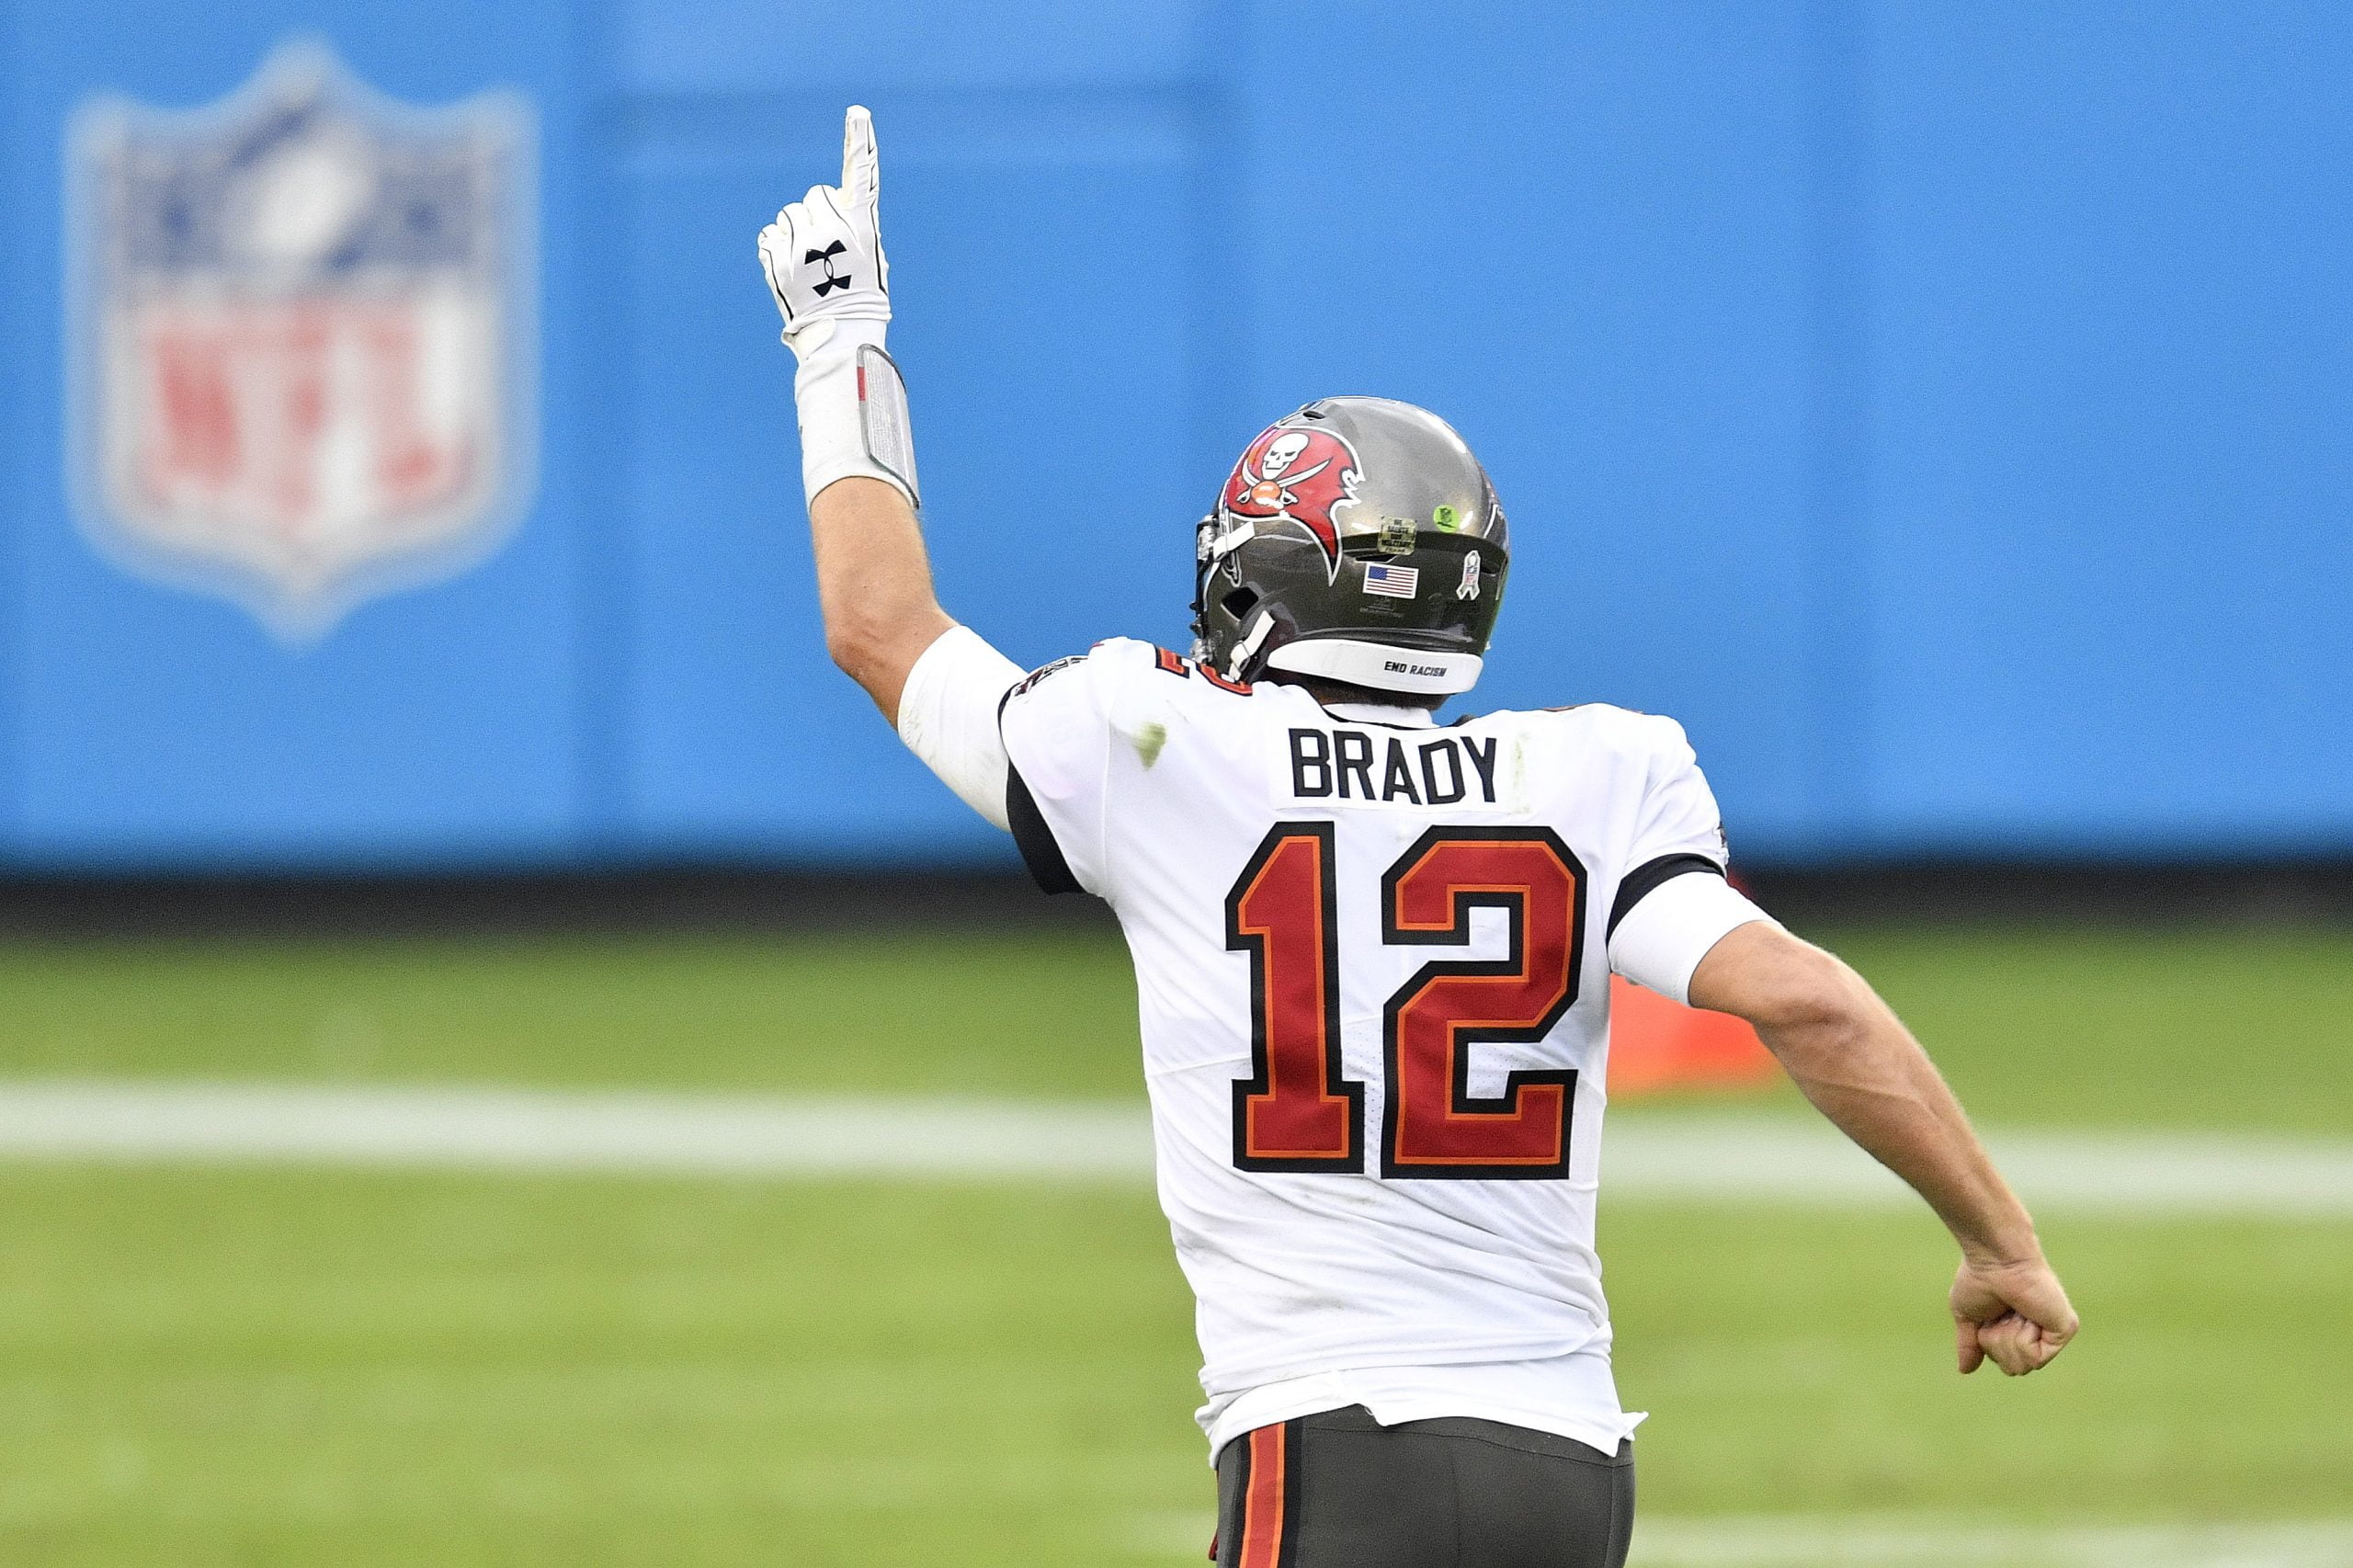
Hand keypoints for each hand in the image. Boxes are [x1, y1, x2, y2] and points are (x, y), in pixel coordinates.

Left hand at [759, 106, 890, 345]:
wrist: (841, 332)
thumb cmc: (862, 294)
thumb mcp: (870, 256)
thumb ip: (849, 225)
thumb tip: (822, 207)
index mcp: (860, 226)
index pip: (862, 175)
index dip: (859, 142)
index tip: (857, 113)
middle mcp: (832, 229)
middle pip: (814, 195)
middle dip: (816, 213)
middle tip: (826, 245)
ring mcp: (804, 245)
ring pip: (789, 213)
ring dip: (796, 230)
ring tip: (809, 259)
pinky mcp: (779, 261)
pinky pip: (770, 235)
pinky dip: (778, 247)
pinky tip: (792, 267)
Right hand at [1951, 1253, 2077, 1375]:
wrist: (1995, 1260)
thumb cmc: (1979, 1278)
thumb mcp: (1967, 1316)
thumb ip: (1969, 1344)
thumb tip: (1965, 1370)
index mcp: (2017, 1327)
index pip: (2003, 1361)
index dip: (1988, 1342)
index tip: (1990, 1313)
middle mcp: (2038, 1331)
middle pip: (2013, 1369)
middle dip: (1997, 1343)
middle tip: (2001, 1313)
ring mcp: (2052, 1331)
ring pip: (2023, 1366)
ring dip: (2007, 1339)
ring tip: (2013, 1312)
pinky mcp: (2064, 1329)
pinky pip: (2036, 1358)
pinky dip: (2022, 1338)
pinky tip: (2025, 1315)